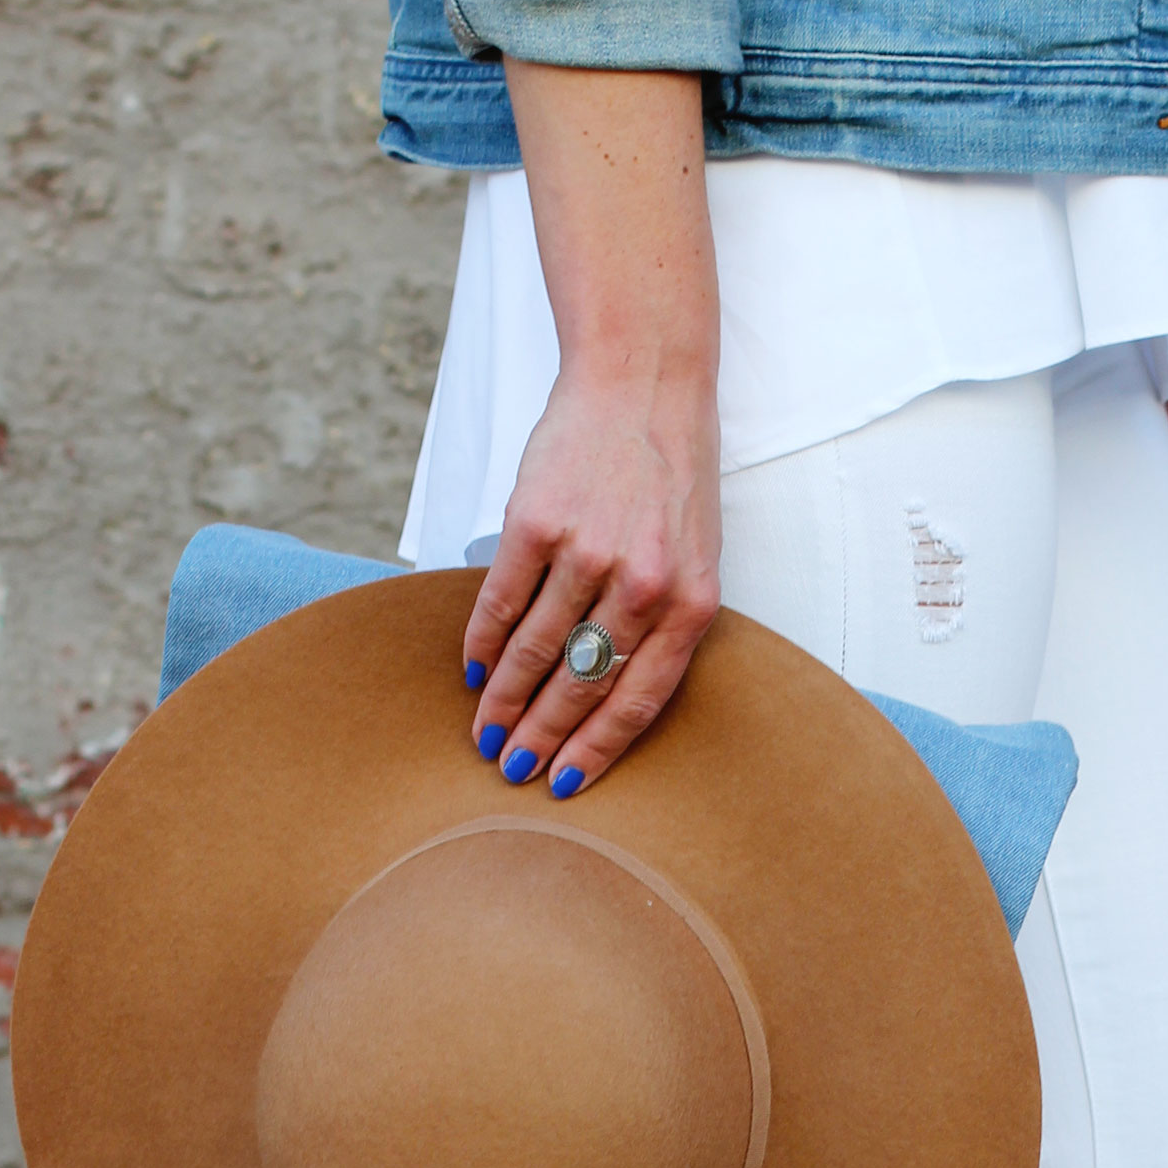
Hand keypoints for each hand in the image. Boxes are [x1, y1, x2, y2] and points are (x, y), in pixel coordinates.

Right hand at [462, 60, 720, 796]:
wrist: (644, 383)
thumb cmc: (671, 481)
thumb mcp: (693, 557)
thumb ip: (663, 623)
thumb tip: (604, 699)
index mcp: (690, 602)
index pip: (639, 699)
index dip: (598, 749)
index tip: (564, 785)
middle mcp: (642, 583)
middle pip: (581, 684)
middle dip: (542, 737)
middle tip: (510, 772)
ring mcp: (588, 551)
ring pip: (535, 649)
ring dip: (504, 701)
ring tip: (484, 732)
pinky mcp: (538, 520)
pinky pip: (502, 599)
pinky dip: (483, 642)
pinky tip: (474, 672)